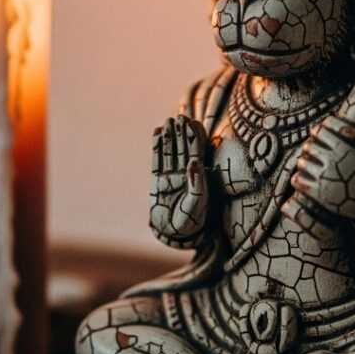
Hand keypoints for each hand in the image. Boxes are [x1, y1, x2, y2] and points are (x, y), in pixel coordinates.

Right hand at [150, 115, 209, 244]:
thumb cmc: (189, 224)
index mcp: (198, 178)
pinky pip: (157, 161)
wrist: (173, 236)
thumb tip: (195, 163)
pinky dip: (157, 147)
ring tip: (168, 121)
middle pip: (183, 150)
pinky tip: (157, 133)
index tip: (192, 123)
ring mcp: (171, 177)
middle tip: (180, 117)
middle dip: (182, 134)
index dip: (194, 138)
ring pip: (170, 153)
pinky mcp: (157, 182)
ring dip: (170, 137)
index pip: (196, 153)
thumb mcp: (197, 206)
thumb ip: (197, 185)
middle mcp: (185, 175)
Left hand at [291, 115, 354, 223]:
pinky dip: (298, 178)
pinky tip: (304, 178)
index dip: (317, 131)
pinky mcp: (316, 192)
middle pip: (308, 147)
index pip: (320, 131)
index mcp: (344, 150)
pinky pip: (297, 179)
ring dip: (304, 163)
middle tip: (312, 151)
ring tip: (309, 165)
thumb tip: (333, 120)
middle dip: (309, 148)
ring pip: (301, 163)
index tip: (316, 133)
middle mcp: (332, 162)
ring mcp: (323, 177)